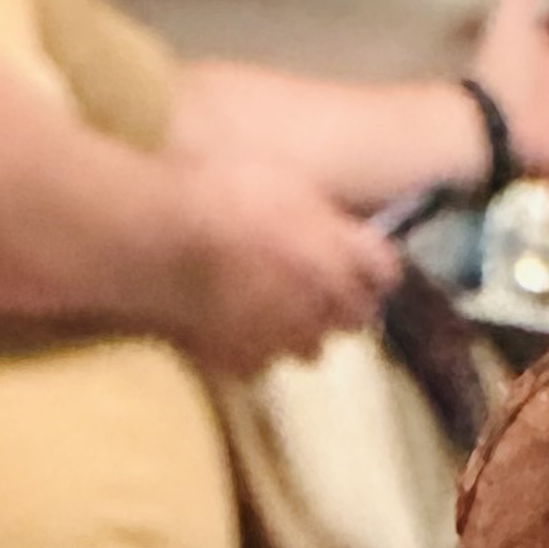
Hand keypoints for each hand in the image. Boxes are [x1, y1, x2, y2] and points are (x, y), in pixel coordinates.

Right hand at [166, 153, 399, 374]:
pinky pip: (259, 362)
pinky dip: (252, 347)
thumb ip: (323, 215)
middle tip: (312, 278)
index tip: (361, 258)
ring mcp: (285, 342)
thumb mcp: (285, 183)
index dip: (372, 264)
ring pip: (310, 346)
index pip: (385, 272)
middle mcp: (324, 309)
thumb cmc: (222, 196)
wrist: (163, 242)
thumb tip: (342, 230)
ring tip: (268, 304)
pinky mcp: (244, 363)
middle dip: (341, 301)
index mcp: (340, 258)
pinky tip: (229, 323)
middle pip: (355, 317)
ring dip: (299, 329)